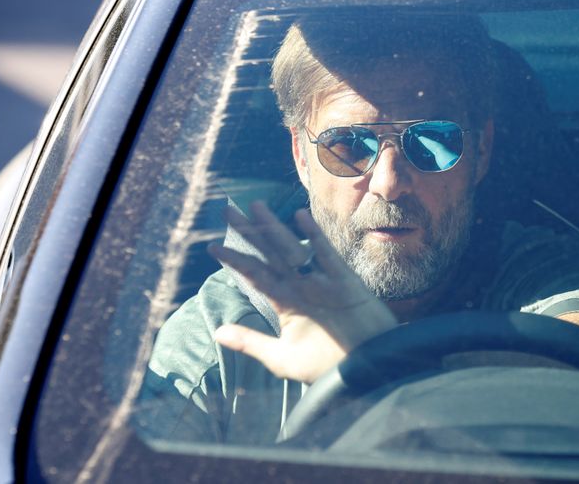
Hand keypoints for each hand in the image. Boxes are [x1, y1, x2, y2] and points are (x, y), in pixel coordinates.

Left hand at [209, 201, 396, 383]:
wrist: (366, 371)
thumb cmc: (326, 366)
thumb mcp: (282, 358)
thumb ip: (251, 342)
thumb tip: (217, 333)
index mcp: (285, 302)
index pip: (254, 275)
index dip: (235, 260)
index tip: (212, 246)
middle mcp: (300, 287)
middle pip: (268, 254)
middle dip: (249, 232)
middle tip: (228, 212)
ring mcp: (321, 281)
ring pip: (292, 248)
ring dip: (274, 228)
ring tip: (255, 206)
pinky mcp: (343, 281)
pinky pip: (326, 254)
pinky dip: (314, 236)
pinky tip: (300, 217)